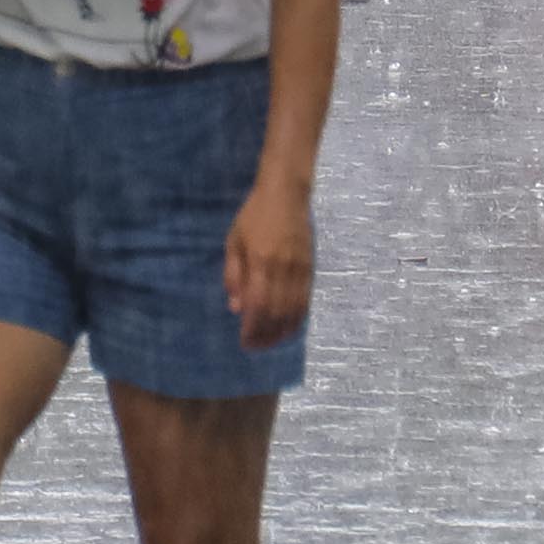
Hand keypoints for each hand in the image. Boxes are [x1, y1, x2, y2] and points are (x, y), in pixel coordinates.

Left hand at [224, 176, 315, 348]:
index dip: (252, 328)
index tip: (245, 342)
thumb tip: (235, 307)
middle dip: (266, 335)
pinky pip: (306, 301)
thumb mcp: (234, 241)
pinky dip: (297, 318)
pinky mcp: (310, 268)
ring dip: (282, 332)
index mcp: (261, 261)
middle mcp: (283, 269)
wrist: (286, 195)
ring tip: (270, 343)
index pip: (258, 305)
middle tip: (255, 348)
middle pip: (277, 313)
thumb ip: (233, 274)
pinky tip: (288, 327)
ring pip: (294, 310)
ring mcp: (300, 270)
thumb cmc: (253, 216)